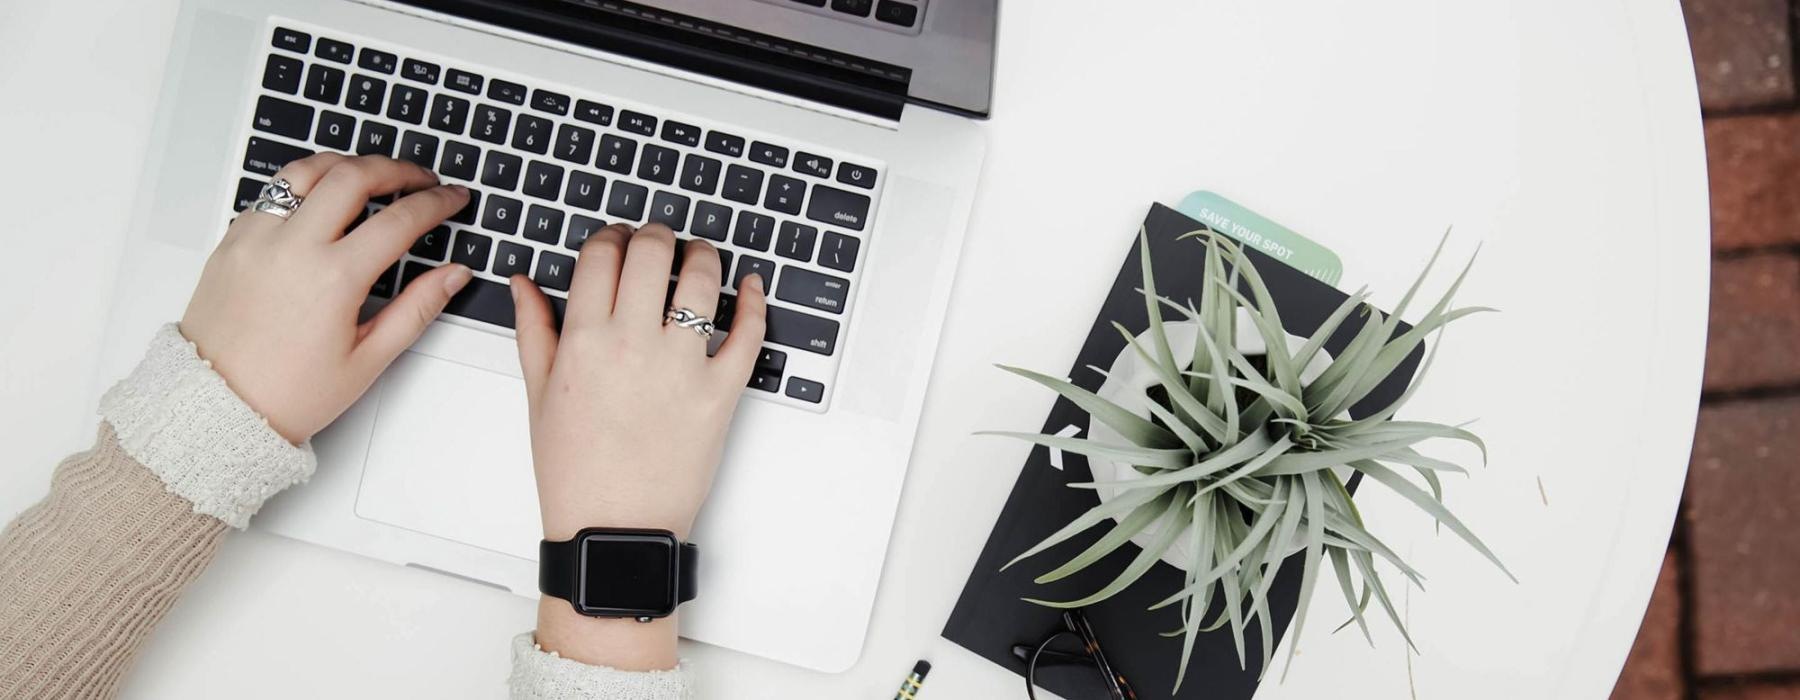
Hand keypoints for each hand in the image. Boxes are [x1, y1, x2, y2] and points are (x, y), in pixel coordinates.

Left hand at [180, 154, 472, 443]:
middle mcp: (292, 247)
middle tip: (420, 178)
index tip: (452, 198)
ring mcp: (256, 238)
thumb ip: (417, 309)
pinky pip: (272, 193)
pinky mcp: (232, 241)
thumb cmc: (287, 393)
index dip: (436, 202)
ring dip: (346, 165)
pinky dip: (304, 186)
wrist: (216, 407)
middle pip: (354, 175)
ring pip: (307, 170)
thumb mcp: (368, 359)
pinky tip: (322, 202)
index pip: (400, 219)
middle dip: (397, 169)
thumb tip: (452, 275)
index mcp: (333, 278)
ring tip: (371, 175)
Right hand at [511, 222, 766, 669]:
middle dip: (656, 235)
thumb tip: (524, 282)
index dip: (611, 236)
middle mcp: (633, 344)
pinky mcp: (721, 392)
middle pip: (652, 252)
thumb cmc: (575, 471)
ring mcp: (682, 366)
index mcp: (584, 341)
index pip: (602, 255)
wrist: (614, 529)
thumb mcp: (539, 396)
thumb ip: (534, 330)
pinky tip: (750, 286)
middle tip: (658, 241)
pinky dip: (754, 302)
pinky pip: (748, 333)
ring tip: (699, 258)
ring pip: (702, 280)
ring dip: (703, 256)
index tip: (617, 241)